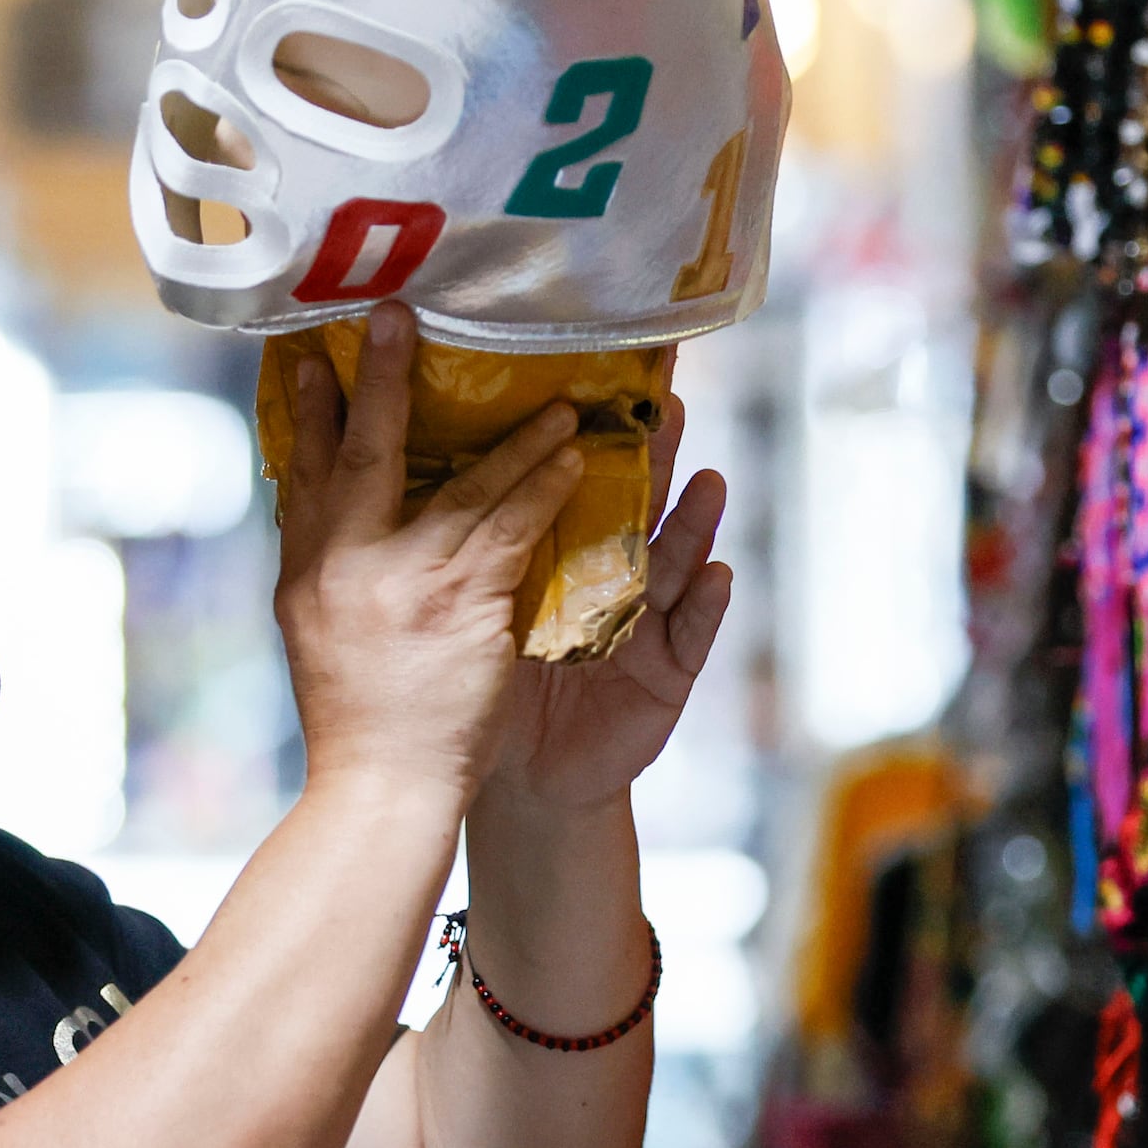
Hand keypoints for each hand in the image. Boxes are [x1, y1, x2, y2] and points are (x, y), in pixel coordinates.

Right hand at [275, 302, 584, 808]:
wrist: (382, 790)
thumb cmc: (360, 719)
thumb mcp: (315, 634)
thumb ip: (325, 570)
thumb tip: (320, 511)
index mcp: (302, 571)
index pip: (301, 472)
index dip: (310, 410)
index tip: (312, 353)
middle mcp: (342, 564)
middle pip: (363, 451)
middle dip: (379, 379)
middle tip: (395, 314)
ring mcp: (402, 578)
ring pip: (461, 483)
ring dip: (510, 435)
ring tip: (554, 399)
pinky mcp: (461, 601)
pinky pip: (512, 524)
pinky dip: (543, 485)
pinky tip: (573, 458)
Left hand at [485, 396, 733, 813]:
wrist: (523, 781)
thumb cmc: (495, 688)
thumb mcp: (475, 603)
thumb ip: (477, 539)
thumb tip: (429, 456)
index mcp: (559, 554)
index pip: (579, 477)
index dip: (594, 428)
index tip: (605, 366)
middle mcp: (609, 578)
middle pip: (634, 504)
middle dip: (652, 453)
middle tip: (666, 398)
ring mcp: (645, 623)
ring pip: (673, 560)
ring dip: (695, 520)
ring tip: (709, 480)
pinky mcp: (667, 675)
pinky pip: (693, 637)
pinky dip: (707, 606)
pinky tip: (718, 573)